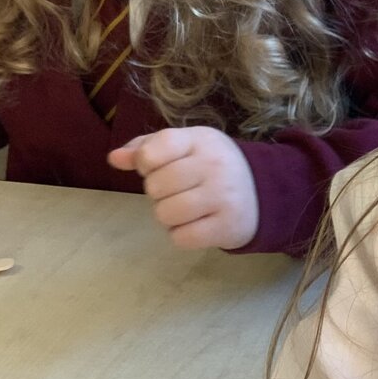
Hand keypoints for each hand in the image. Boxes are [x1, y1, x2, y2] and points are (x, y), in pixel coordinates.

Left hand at [108, 127, 258, 249]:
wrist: (264, 192)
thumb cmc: (212, 167)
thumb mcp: (185, 148)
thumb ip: (147, 148)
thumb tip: (113, 159)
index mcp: (201, 140)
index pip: (155, 150)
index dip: (146, 163)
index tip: (158, 166)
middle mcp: (214, 165)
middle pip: (155, 186)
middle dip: (159, 193)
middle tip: (179, 190)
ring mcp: (223, 196)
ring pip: (165, 214)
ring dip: (169, 216)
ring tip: (187, 209)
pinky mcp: (227, 226)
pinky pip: (181, 238)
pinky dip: (182, 235)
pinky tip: (196, 224)